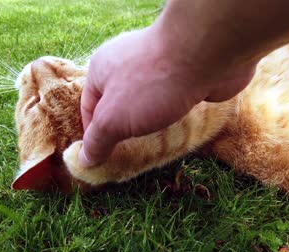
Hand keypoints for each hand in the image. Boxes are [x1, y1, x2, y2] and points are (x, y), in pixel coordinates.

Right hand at [79, 25, 255, 166]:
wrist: (205, 55)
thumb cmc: (150, 84)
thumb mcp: (112, 119)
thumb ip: (97, 140)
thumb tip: (84, 160)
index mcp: (102, 68)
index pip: (89, 106)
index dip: (93, 134)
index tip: (101, 159)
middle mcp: (128, 65)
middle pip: (119, 105)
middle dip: (123, 132)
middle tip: (127, 160)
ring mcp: (159, 70)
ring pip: (147, 105)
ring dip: (149, 127)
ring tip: (152, 152)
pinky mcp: (185, 76)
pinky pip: (173, 102)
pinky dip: (173, 119)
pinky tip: (176, 136)